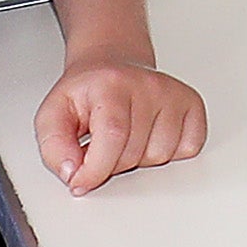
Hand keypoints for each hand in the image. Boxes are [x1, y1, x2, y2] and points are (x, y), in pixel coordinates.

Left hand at [37, 58, 208, 191]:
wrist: (112, 65)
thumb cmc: (87, 93)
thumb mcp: (52, 116)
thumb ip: (54, 148)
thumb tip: (73, 173)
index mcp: (112, 84)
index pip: (113, 135)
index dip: (96, 169)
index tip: (81, 182)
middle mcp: (149, 85)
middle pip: (134, 153)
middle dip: (111, 163)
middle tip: (100, 145)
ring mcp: (174, 94)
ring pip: (161, 156)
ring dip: (140, 159)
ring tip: (126, 139)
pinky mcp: (193, 104)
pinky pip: (189, 149)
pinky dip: (169, 153)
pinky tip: (150, 136)